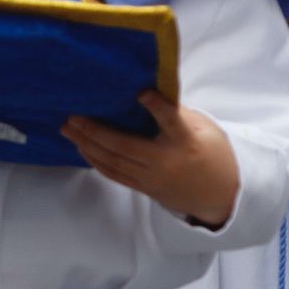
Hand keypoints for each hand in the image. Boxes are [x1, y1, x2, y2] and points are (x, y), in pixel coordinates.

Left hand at [63, 92, 240, 228]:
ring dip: (87, 145)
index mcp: (185, 141)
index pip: (171, 121)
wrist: (219, 196)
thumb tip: (149, 92)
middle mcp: (165, 161)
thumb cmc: (212, 154)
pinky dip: (95, 161)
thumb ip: (178, 113)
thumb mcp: (205, 128)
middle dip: (95, 131)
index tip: (142, 92)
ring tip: (68, 129)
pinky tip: (82, 148)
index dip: (157, 106)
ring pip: (113, 161)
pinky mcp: (144, 188)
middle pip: (125, 146)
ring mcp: (152, 177)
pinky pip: (114, 174)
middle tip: (73, 116)